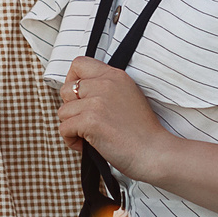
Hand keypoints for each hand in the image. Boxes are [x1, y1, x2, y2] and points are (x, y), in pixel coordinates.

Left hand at [56, 57, 165, 176]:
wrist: (155, 152)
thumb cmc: (142, 132)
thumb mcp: (128, 96)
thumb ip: (106, 88)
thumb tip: (78, 93)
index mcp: (115, 75)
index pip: (79, 64)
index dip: (71, 80)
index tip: (77, 97)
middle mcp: (105, 84)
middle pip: (66, 89)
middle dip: (70, 108)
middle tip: (85, 122)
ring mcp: (96, 102)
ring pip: (62, 111)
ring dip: (71, 126)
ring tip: (88, 136)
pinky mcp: (90, 120)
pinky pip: (63, 129)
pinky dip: (71, 141)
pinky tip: (87, 145)